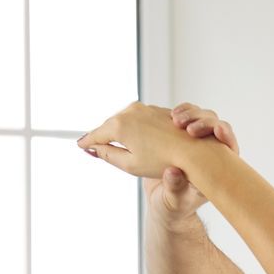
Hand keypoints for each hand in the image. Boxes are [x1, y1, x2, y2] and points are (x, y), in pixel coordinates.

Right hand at [79, 102, 210, 180]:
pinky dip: (134, 127)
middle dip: (103, 135)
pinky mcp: (157, 110)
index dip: (87, 142)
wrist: (195, 152)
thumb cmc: (163, 162)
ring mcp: (145, 108)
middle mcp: (130, 112)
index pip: (96, 134)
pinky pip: (139, 118)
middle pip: (110, 125)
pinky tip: (136, 138)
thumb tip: (92, 148)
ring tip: (113, 143)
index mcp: (120, 125)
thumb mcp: (130, 164)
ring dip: (119, 131)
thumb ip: (107, 155)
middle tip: (92, 145)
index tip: (79, 145)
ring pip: (125, 120)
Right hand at [145, 103, 240, 221]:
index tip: (218, 130)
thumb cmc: (171, 206)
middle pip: (216, 126)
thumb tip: (174, 172)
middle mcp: (209, 152)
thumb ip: (174, 188)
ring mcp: (196, 142)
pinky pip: (186, 116)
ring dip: (192, 114)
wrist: (159, 200)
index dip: (227, 136)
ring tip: (176, 119)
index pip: (230, 147)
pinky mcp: (181, 135)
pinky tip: (171, 114)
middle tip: (188, 128)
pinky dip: (181, 112)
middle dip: (205, 122)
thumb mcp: (172, 201)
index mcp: (216, 170)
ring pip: (202, 117)